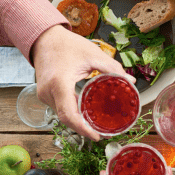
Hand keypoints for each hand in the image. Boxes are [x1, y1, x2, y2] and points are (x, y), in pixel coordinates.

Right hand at [32, 25, 135, 140]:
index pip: (69, 115)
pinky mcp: (44, 94)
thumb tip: (131, 81)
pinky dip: (72, 113)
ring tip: (95, 124)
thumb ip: (112, 68)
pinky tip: (84, 113)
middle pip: (66, 119)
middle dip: (83, 128)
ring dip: (77, 121)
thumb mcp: (93, 54)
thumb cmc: (66, 44)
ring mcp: (44, 94)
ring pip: (62, 116)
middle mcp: (48, 92)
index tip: (96, 136)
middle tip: (100, 132)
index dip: (83, 129)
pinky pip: (59, 109)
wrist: (44, 38)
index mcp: (59, 83)